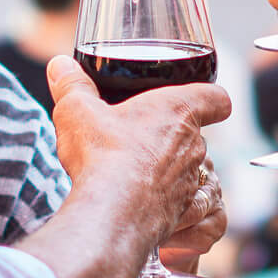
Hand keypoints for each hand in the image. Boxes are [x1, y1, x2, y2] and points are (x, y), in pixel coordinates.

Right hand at [46, 55, 231, 254]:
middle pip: (196, 134)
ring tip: (134, 172)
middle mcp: (193, 145)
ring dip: (167, 170)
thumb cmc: (104, 154)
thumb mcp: (78, 110)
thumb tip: (60, 65)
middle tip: (141, 137)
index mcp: (179, 110)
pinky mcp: (182, 212)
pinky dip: (164, 202)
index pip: (217, 98)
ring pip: (188, 170)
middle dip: (172, 136)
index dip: (211, 98)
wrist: (113, 211)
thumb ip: (71, 84)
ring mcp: (190, 181)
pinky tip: (138, 202)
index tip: (200, 100)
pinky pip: (182, 204)